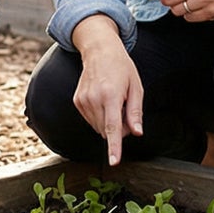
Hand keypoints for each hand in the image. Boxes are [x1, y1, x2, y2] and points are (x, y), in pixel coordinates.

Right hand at [72, 44, 143, 166]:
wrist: (99, 51)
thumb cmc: (121, 68)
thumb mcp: (136, 87)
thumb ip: (135, 112)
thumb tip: (136, 133)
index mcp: (111, 95)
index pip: (113, 127)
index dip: (115, 147)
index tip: (114, 161)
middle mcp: (93, 99)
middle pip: (107, 130)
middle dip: (119, 129)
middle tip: (125, 110)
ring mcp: (82, 100)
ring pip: (98, 127)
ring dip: (109, 123)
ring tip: (114, 102)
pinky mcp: (77, 101)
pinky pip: (91, 120)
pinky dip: (100, 116)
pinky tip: (103, 100)